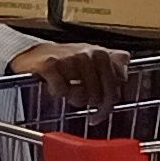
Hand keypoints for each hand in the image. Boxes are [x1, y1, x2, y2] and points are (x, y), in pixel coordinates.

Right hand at [12, 40, 131, 106]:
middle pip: (102, 93)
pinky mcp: (50, 65)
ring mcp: (70, 59)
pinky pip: (61, 91)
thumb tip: (126, 77)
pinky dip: (57, 93)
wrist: (33, 53)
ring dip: (75, 99)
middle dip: (95, 105)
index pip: (119, 83)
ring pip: (82, 94)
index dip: (111, 98)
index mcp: (103, 53)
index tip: (103, 105)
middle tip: (87, 107)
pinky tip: (55, 88)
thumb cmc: (65, 60)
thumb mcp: (93, 58)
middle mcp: (89, 53)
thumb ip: (115, 64)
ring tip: (70, 93)